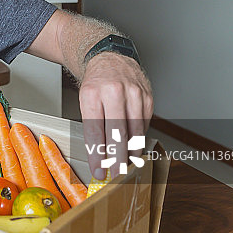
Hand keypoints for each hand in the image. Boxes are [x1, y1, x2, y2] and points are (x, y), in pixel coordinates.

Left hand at [78, 53, 152, 179]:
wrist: (110, 57)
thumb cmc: (96, 83)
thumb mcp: (85, 101)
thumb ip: (93, 127)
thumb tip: (99, 157)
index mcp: (92, 94)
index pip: (94, 132)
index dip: (97, 156)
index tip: (98, 171)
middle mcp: (114, 92)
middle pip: (117, 134)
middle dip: (117, 159)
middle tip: (116, 175)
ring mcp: (133, 94)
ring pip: (134, 132)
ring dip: (131, 153)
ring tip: (126, 166)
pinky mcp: (147, 97)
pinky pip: (144, 124)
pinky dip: (139, 138)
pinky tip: (134, 146)